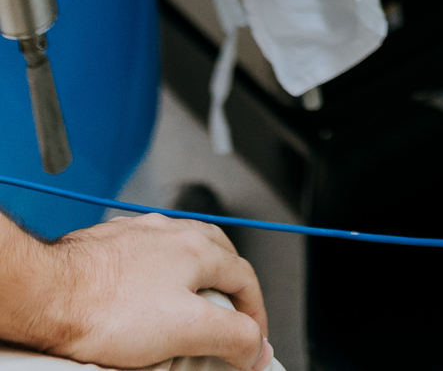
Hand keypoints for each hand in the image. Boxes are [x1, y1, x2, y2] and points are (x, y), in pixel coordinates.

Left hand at [0, 211, 271, 368]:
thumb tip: (256, 344)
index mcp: (197, 247)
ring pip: (179, 255)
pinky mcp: (109, 245)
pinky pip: (145, 261)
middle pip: (217, 257)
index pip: (245, 278)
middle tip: (227, 322)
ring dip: (191, 282)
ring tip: (185, 315)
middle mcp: (171, 233)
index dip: (255, 315)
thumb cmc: (107, 307)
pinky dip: (155, 281)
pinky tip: (142, 305)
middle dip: (228, 290)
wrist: (50, 294)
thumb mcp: (187, 328)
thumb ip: (232, 334)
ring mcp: (138, 236)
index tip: (252, 342)